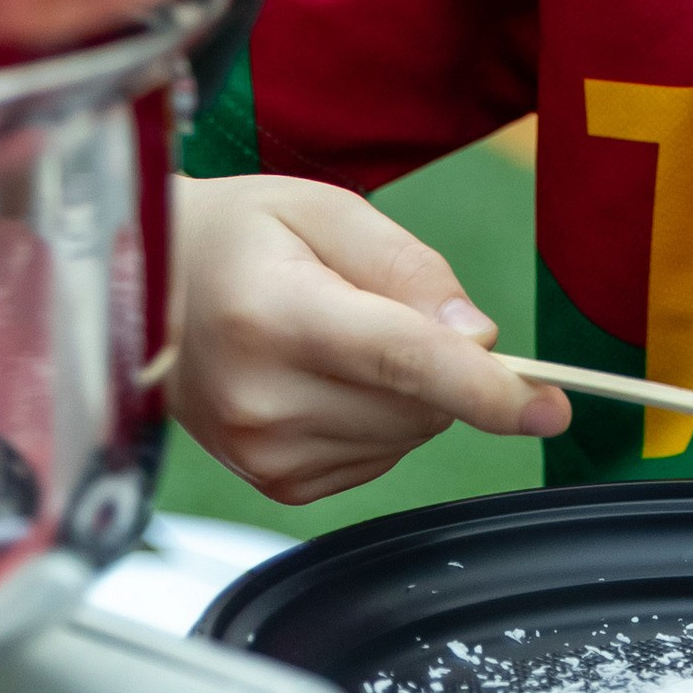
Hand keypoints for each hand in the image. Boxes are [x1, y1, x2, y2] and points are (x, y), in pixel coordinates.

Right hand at [169, 174, 570, 502]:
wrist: (143, 290)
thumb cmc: (237, 237)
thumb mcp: (327, 210)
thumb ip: (411, 269)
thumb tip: (478, 339)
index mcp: (275, 314)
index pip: (403, 362)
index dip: (487, 390)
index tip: (549, 408)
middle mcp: (261, 395)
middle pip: (418, 403)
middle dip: (440, 361)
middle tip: (380, 306)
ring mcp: (260, 450)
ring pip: (406, 437)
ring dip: (409, 393)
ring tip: (337, 337)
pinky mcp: (272, 482)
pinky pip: (377, 459)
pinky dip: (379, 420)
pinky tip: (327, 377)